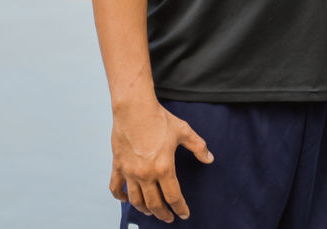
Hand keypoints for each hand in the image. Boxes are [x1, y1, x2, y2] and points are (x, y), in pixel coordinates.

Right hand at [110, 99, 212, 222]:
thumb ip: (198, 147)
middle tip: (168, 218)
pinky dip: (120, 197)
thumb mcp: (184, 131)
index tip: (184, 215)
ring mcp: (129, 171)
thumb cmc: (160, 119)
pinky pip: (116, 187)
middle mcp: (146, 174)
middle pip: (154, 203)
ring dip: (144, 209)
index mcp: (164, 168)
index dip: (180, 208)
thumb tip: (210, 159)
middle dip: (163, 214)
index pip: (173, 196)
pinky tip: (126, 200)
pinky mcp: (118, 165)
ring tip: (151, 212)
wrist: (134, 108)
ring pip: (136, 200)